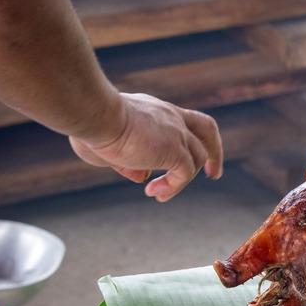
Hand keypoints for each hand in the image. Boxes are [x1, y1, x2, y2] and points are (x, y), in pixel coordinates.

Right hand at [69, 93, 223, 201]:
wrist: (96, 114)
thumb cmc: (91, 125)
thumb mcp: (108, 146)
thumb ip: (127, 161)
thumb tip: (142, 177)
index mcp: (156, 110)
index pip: (180, 120)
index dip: (182, 138)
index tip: (177, 155)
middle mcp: (171, 117)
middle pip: (206, 129)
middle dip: (214, 152)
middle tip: (213, 173)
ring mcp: (176, 132)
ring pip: (196, 158)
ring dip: (181, 181)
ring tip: (158, 194)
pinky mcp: (175, 150)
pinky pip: (185, 173)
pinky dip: (174, 186)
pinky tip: (154, 193)